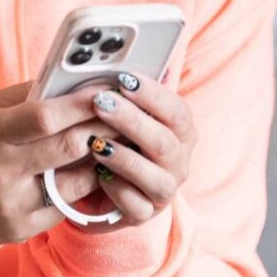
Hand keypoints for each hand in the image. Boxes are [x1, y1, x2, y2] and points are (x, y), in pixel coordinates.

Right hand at [0, 80, 121, 245]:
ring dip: (102, 157)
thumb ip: (25, 96)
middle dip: (103, 126)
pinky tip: (94, 168)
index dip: (80, 103)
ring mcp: (12, 204)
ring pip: (76, 180)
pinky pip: (67, 205)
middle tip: (124, 112)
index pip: (43, 116)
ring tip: (116, 139)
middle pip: (68, 147)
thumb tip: (71, 81)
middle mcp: (0, 171)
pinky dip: (85, 184)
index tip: (107, 89)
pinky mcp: (21, 228)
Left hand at [78, 71, 196, 233]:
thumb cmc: (115, 136)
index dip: (153, 95)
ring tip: (95, 144)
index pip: (177, 111)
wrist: (103, 184)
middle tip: (101, 103)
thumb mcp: (122, 112)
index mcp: (181, 131)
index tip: (125, 79)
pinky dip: (116, 190)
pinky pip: (135, 206)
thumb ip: (123, 93)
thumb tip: (111, 63)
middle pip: (164, 142)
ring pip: (156, 178)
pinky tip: (97, 176)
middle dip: (132, 121)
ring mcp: (164, 189)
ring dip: (124, 159)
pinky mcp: (145, 213)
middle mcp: (179, 161)